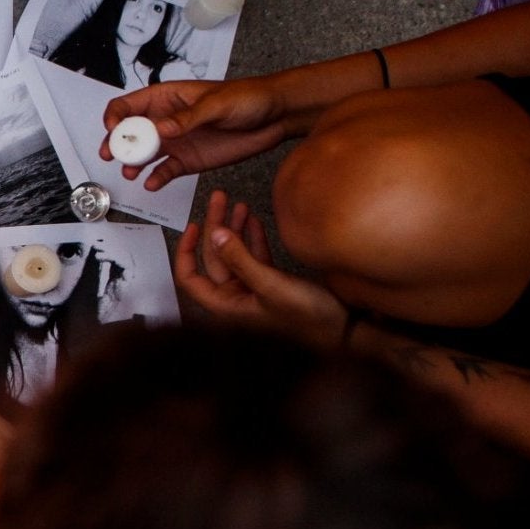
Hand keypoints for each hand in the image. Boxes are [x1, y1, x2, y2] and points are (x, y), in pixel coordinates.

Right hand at [101, 76, 288, 189]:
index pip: (129, 105)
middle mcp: (166, 121)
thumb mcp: (217, 103)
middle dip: (117, 145)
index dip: (116, 116)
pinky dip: (155, 178)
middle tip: (113, 156)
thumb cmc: (248, 97)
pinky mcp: (188, 161)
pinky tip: (152, 183)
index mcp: (167, 98)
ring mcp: (176, 142)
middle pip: (130, 133)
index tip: (114, 129)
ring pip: (143, 155)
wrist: (275, 117)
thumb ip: (188, 118)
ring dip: (133, 164)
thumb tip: (161, 129)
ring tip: (132, 172)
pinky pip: (164, 171)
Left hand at [173, 189, 347, 346]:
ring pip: (234, 253)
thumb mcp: (270, 285)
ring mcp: (252, 288)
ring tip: (237, 204)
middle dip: (215, 226)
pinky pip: (255, 255)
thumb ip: (241, 259)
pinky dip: (253, 237)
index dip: (186, 251)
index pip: (190, 277)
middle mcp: (235, 297)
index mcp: (225, 304)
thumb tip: (215, 234)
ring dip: (235, 228)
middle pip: (213, 257)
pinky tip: (252, 219)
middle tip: (219, 199)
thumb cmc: (308, 318)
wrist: (343, 330)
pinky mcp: (271, 282)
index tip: (193, 225)